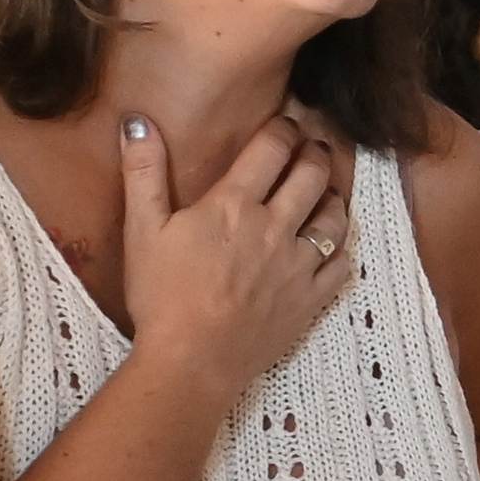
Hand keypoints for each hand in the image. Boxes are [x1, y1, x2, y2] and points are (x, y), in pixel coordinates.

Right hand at [119, 106, 352, 394]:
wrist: (193, 359)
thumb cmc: (161, 295)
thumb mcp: (142, 229)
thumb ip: (144, 172)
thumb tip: (137, 122)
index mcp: (234, 204)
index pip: (271, 150)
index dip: (284, 129)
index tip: (288, 122)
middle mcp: (275, 228)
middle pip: (312, 176)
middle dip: (317, 154)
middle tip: (316, 147)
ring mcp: (299, 265)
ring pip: (334, 217)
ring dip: (334, 196)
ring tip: (329, 189)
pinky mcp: (311, 299)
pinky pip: (341, 265)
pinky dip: (342, 248)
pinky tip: (335, 243)